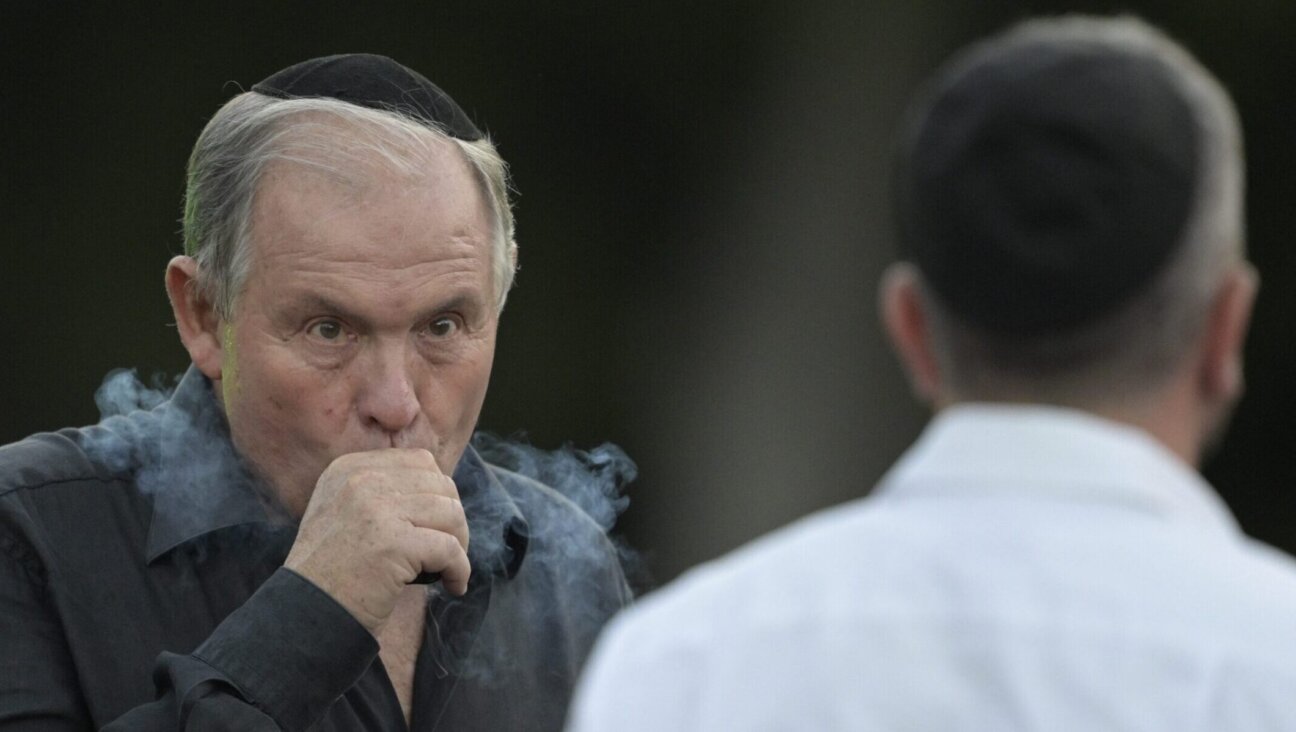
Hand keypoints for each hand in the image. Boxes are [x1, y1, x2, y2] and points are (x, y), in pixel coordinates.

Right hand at [284, 448, 470, 633]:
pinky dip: (460, 570)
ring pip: (451, 514)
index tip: (437, 525)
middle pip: (441, 485)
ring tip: (449, 570)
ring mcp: (377, 510)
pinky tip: (453, 586)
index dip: (439, 494)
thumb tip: (443, 489)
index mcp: (349, 469)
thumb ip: (382, 492)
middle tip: (447, 552)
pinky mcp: (394, 543)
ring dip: (460, 545)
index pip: (420, 462)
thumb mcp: (343, 513)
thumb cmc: (331, 573)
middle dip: (453, 520)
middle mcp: (362, 481)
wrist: (305, 615)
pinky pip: (450, 549)